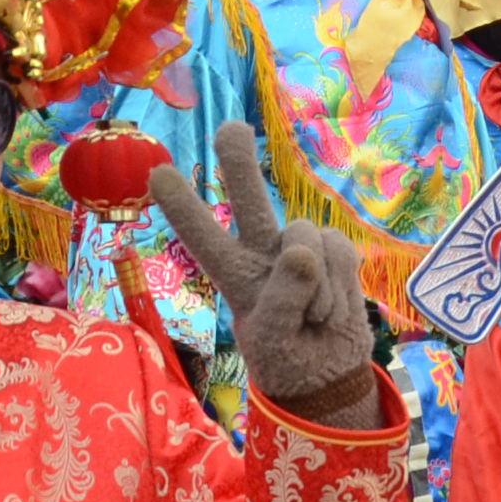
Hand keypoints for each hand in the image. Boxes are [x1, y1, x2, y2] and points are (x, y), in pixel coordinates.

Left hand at [151, 122, 382, 426]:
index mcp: (233, 274)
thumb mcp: (274, 339)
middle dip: (240, 164)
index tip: (158, 172)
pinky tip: (333, 307)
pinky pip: (340, 251)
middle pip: (249, 200)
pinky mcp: (335, 252)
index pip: (203, 237)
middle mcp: (263, 251)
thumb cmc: (286, 357)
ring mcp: (301, 250)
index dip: (183, 206)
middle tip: (231, 129)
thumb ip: (284, 297)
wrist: (330, 372)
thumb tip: (304, 251)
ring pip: (307, 234)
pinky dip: (342, 284)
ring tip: (314, 318)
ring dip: (318, 284)